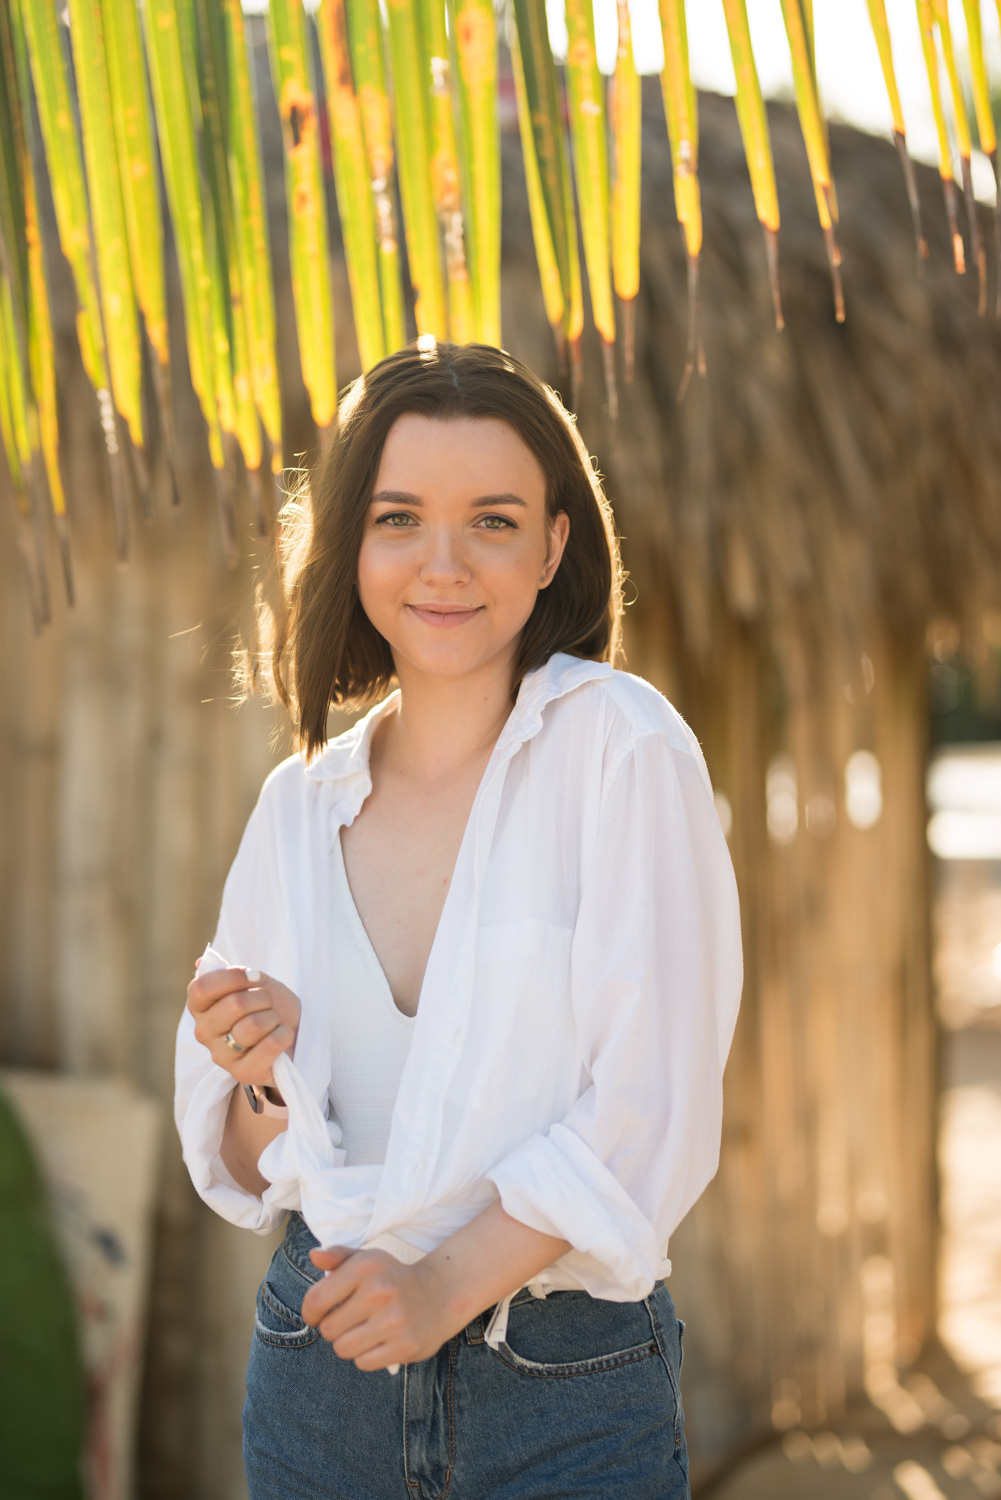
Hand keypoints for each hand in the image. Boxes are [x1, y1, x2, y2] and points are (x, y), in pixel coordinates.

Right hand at [186, 965, 299, 1087]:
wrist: (294, 1034)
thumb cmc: (269, 1006)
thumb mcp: (253, 983)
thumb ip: (229, 974)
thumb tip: (200, 963)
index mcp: (200, 1007)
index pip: (202, 987)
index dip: (233, 977)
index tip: (256, 977)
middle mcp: (204, 1032)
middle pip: (234, 1004)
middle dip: (262, 998)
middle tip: (268, 1003)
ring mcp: (221, 1056)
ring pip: (252, 1025)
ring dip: (273, 1018)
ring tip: (274, 1022)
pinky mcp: (243, 1074)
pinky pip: (269, 1045)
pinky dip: (284, 1035)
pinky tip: (282, 1036)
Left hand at [301, 1247, 461, 1370]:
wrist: (439, 1295)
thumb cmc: (393, 1278)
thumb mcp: (368, 1259)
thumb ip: (338, 1256)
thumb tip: (314, 1255)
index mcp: (365, 1266)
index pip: (316, 1300)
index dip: (310, 1313)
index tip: (317, 1315)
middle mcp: (379, 1291)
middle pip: (328, 1330)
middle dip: (334, 1329)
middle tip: (349, 1321)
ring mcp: (393, 1320)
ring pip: (343, 1349)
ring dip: (348, 1344)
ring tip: (363, 1332)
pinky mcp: (404, 1345)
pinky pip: (363, 1363)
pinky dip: (366, 1356)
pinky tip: (379, 1342)